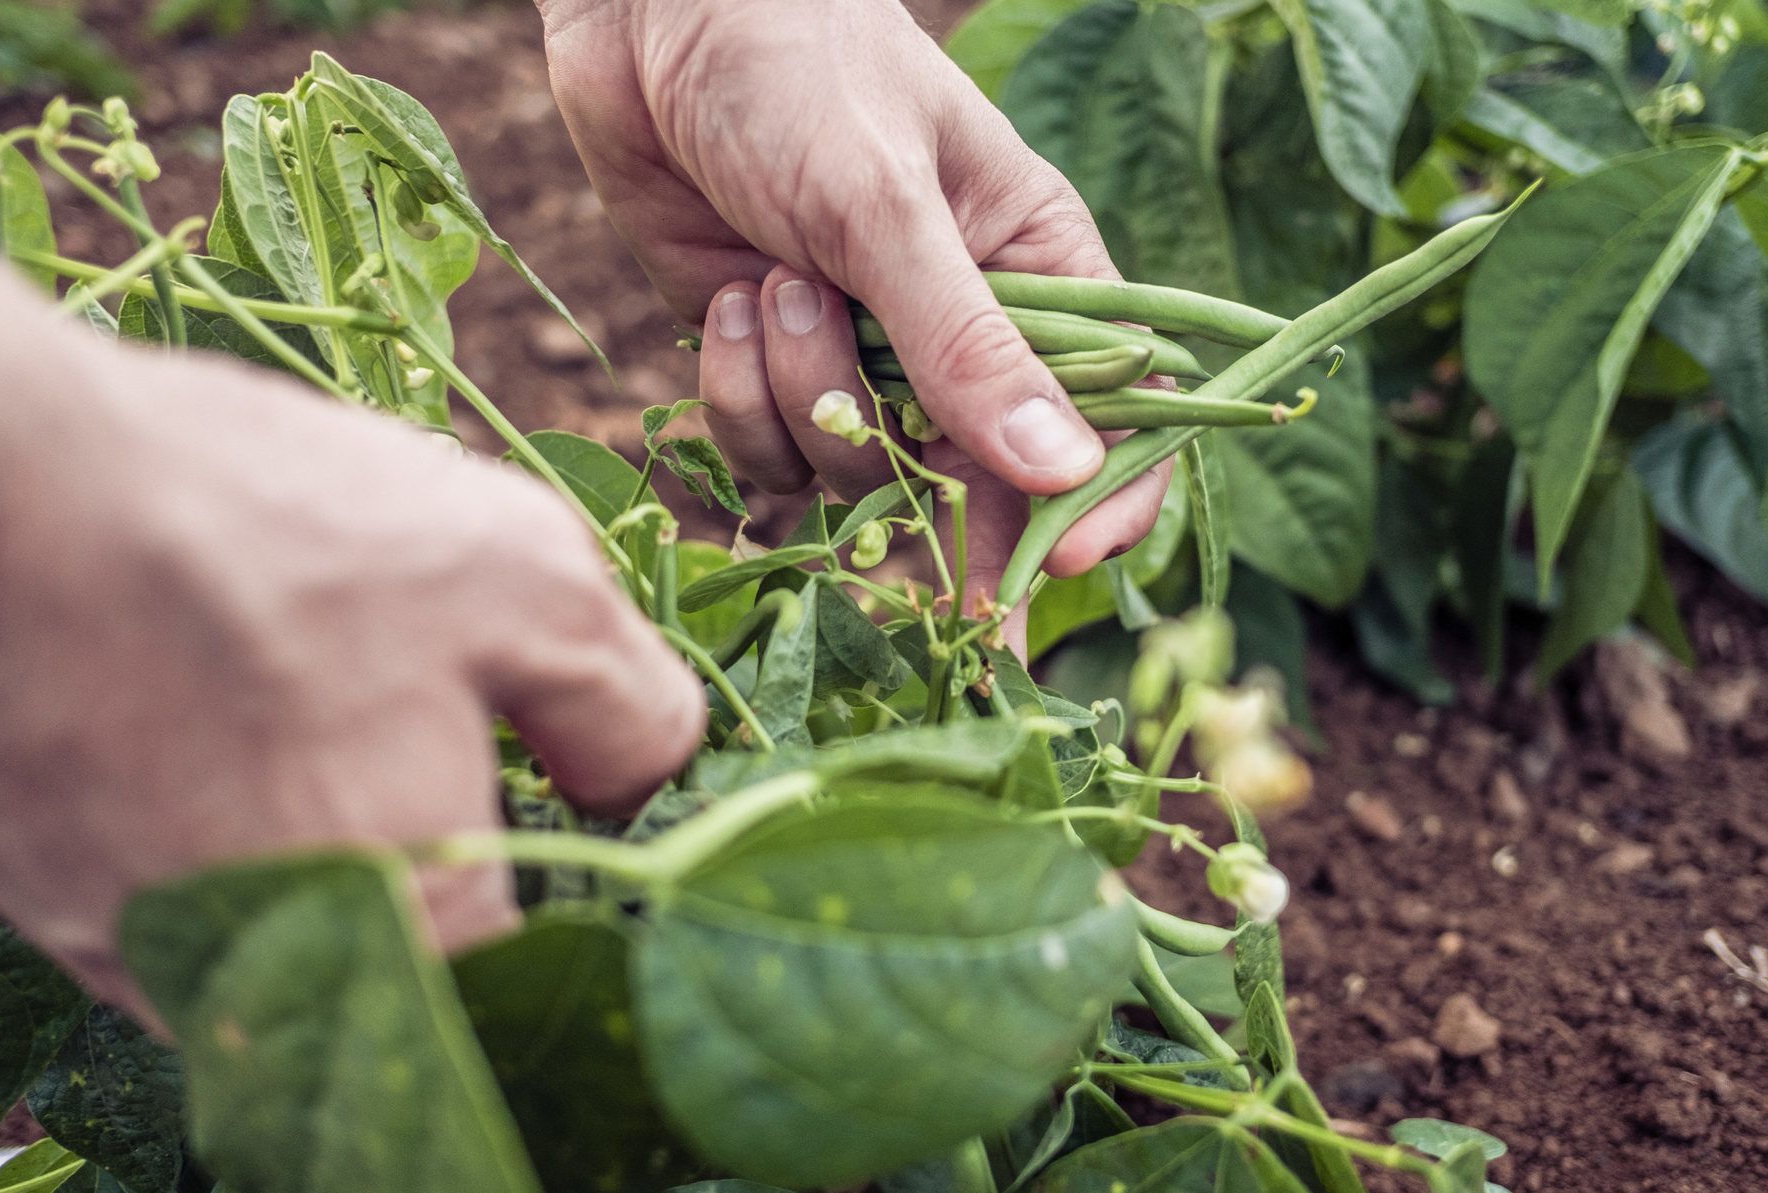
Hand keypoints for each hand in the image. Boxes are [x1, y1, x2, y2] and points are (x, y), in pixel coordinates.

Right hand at [0, 179, 704, 1012]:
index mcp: (417, 939)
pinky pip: (183, 888)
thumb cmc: (260, 531)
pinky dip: (215, 813)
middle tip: (417, 710)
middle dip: (449, 840)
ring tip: (296, 686)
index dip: (581, 869)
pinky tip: (208, 697)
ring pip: (295, 924)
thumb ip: (628, 708)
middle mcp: (276, 993)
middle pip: (416, 952)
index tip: (561, 776)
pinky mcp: (45, 902)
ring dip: (325, 831)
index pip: (548, 962)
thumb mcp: (522, 579)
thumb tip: (647, 783)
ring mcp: (144, 958)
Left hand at [538, 0, 1170, 619]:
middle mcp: (962, 335)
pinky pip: (768, 454)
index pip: (1114, 422)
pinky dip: (738, 396)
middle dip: (925, 502)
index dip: (1098, 508)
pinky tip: (726, 303)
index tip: (1056, 570)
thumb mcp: (892, 207)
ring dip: (807, 401)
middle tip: (903, 567)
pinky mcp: (772, 371)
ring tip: (778, 289)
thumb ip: (970, 347)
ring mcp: (863, 360)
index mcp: (1042, 279)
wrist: (654, 14)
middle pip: (980, 484)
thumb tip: (1065, 475)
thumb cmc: (803, 70)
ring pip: (858, 474)